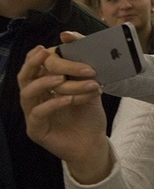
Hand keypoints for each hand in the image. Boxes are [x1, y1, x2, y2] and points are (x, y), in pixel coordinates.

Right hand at [18, 45, 111, 183]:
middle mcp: (35, 99)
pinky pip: (38, 114)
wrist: (93, 143)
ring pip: (27, 93)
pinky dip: (52, 104)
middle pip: (24, 77)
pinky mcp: (35, 130)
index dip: (37, 56)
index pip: (35, 68)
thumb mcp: (89, 89)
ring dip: (44, 82)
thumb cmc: (89, 115)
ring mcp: (32, 114)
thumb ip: (82, 71)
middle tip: (45, 53)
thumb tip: (77, 45)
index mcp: (44, 87)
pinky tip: (67, 99)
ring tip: (62, 78)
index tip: (48, 46)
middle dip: (33, 63)